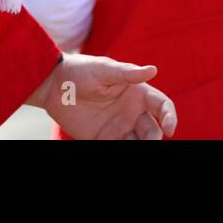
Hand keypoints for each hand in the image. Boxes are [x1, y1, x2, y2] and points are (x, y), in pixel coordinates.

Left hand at [36, 53, 176, 139]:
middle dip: (154, 138)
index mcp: (137, 93)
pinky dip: (125, 153)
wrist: (53, 86)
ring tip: (131, 145)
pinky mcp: (105, 139)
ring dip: (142, 147)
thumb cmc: (80, 70)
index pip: (162, 106)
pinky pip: (121, 150)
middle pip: (153, 130)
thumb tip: (153, 69)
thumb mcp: (103, 69)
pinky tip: (119, 149)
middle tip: (146, 143)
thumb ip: (127, 73)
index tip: (170, 129)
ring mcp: (120, 127)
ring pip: (140, 143)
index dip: (170, 117)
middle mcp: (132, 112)